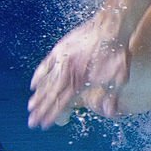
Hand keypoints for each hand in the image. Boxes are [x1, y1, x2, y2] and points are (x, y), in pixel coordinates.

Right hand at [28, 10, 130, 128]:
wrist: (112, 25)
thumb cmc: (118, 51)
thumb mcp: (120, 77)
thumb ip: (112, 96)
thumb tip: (109, 112)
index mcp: (80, 81)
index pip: (62, 103)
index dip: (52, 115)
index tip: (44, 125)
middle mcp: (67, 72)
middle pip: (50, 96)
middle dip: (40, 110)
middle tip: (32, 121)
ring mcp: (62, 60)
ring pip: (45, 82)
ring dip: (38, 96)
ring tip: (30, 106)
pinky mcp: (60, 49)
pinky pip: (45, 64)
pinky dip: (38, 75)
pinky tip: (33, 83)